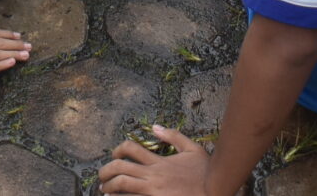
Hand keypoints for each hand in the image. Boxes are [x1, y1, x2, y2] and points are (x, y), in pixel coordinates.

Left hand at [99, 125, 214, 195]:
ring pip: (123, 185)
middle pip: (120, 168)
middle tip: (101, 176)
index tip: (114, 156)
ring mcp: (153, 191)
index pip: (131, 149)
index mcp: (159, 161)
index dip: (117, 150)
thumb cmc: (205, 172)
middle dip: (106, 171)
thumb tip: (154, 127)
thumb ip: (173, 136)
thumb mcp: (192, 148)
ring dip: (109, 187)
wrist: (215, 190)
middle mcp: (153, 175)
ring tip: (104, 190)